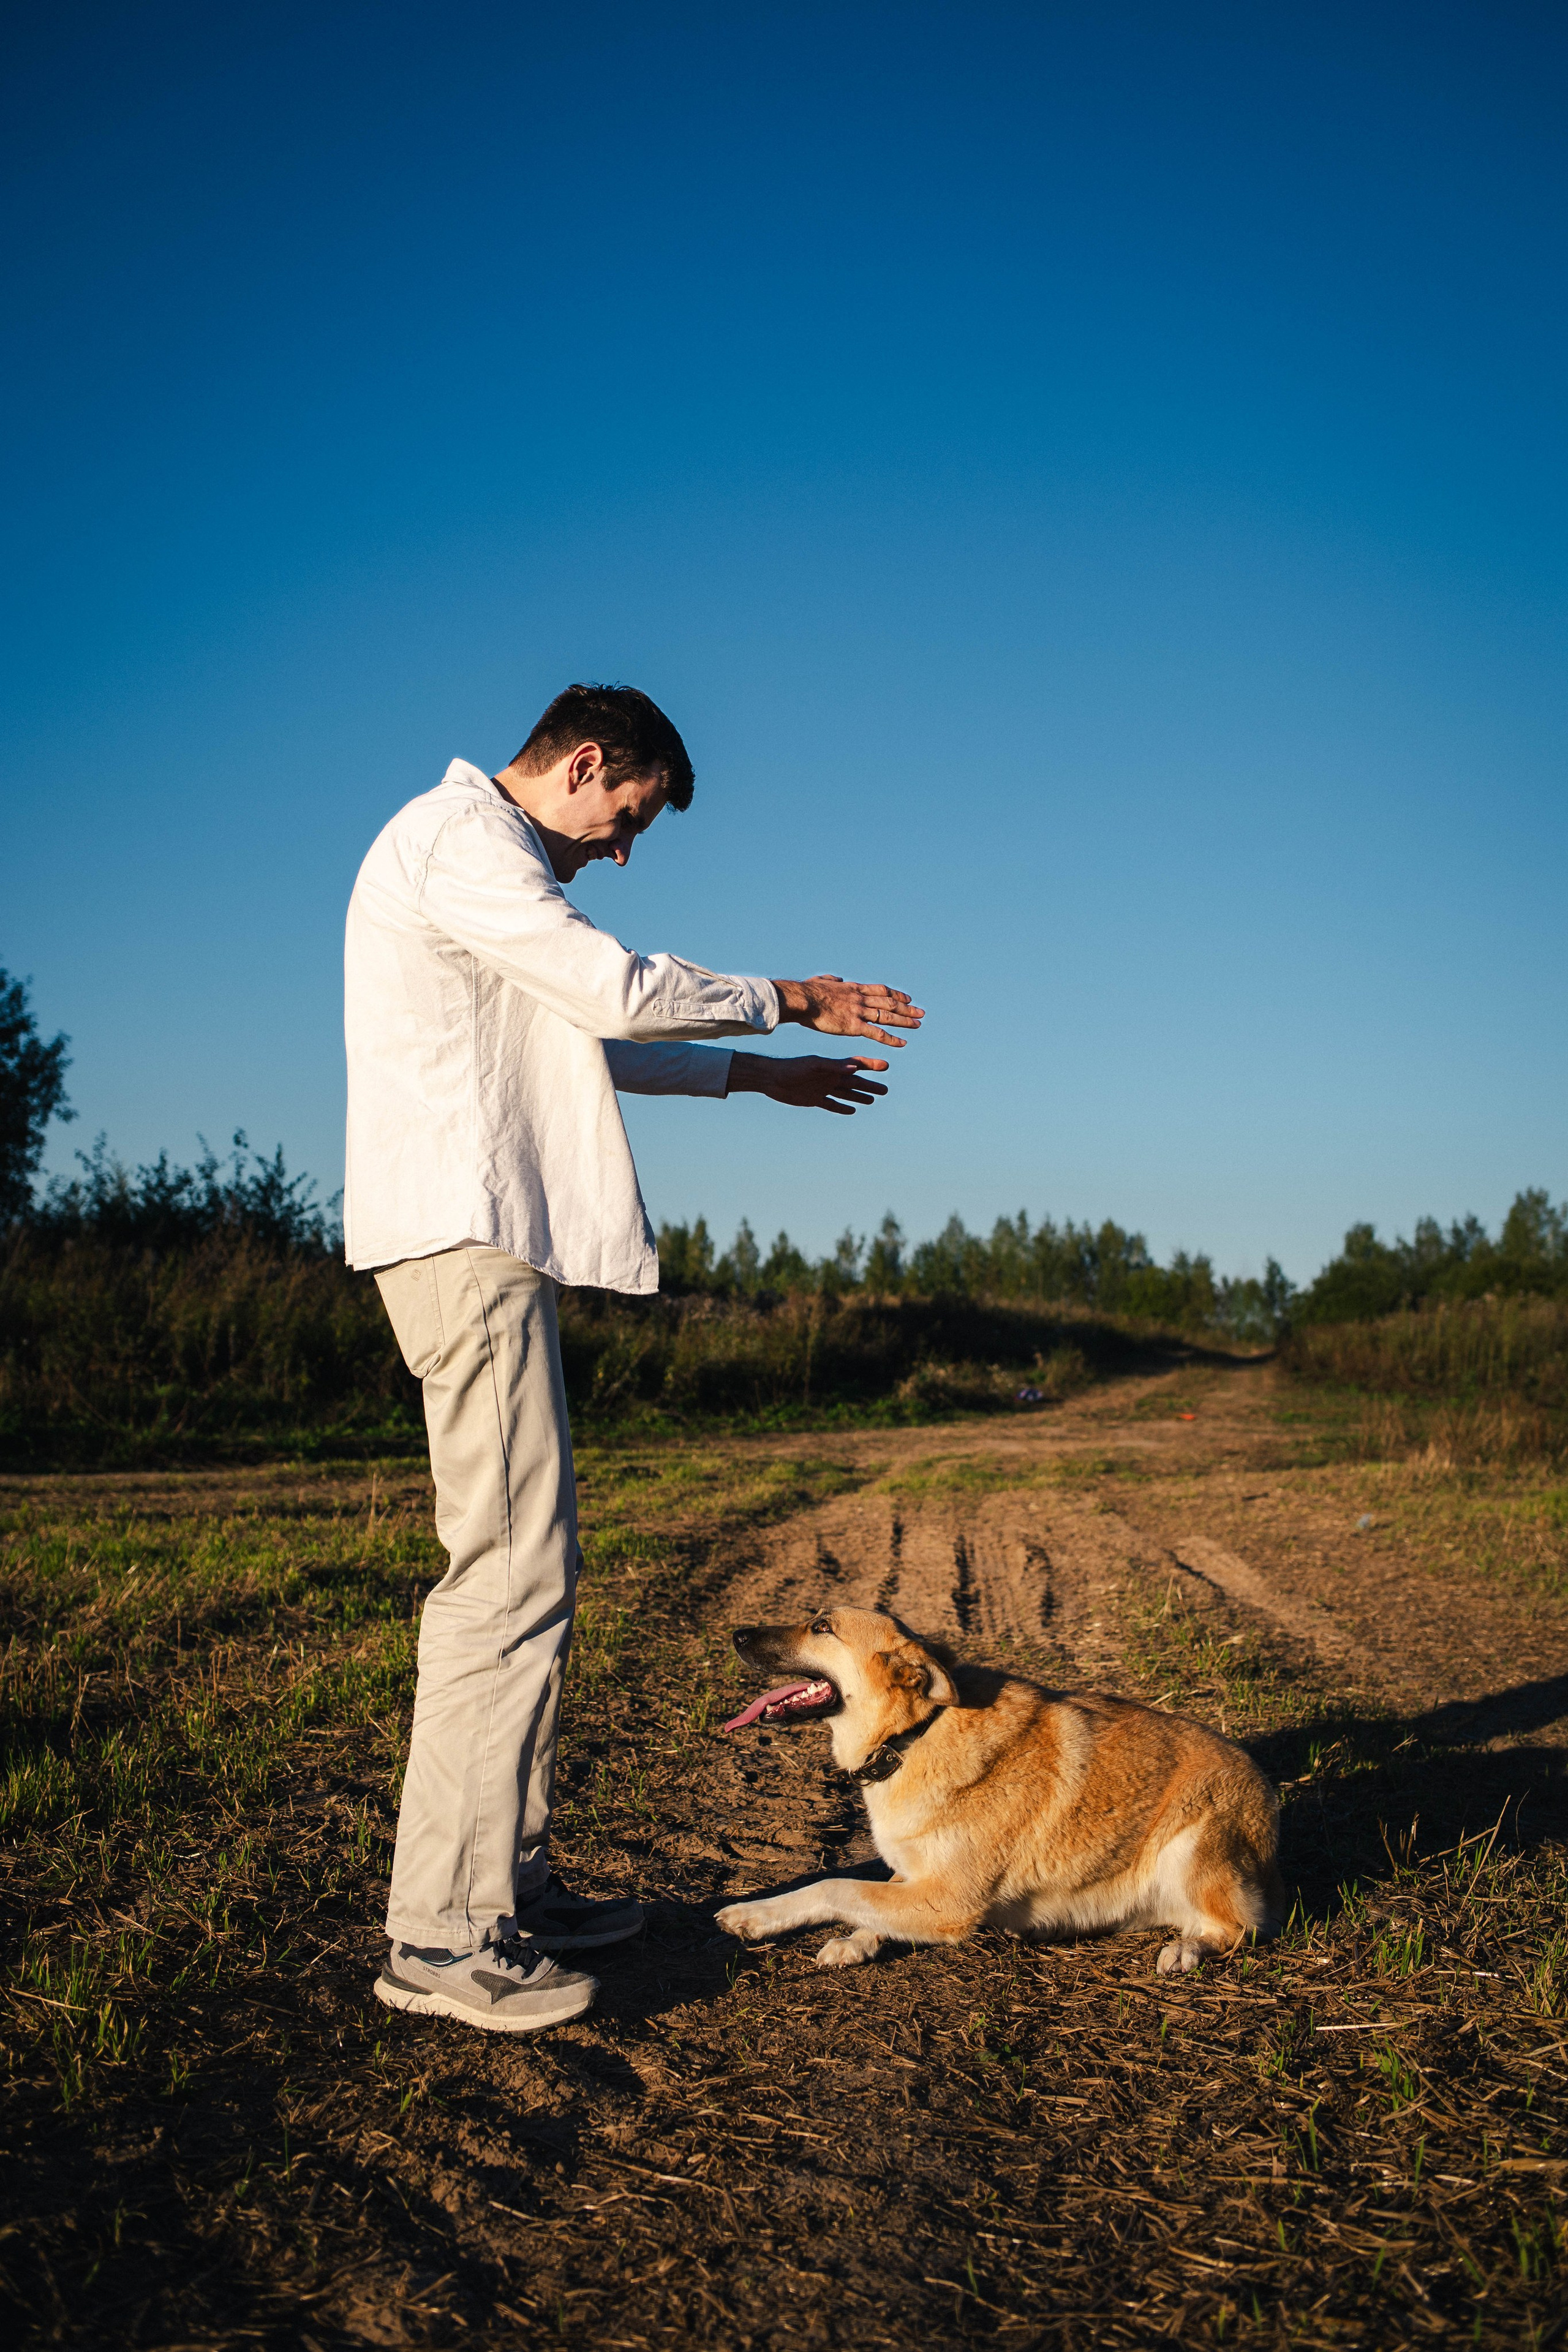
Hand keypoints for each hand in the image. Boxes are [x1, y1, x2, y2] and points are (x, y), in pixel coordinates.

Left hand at [727, 1053, 889, 1114]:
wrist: (772, 1078)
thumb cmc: (792, 1068)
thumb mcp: (814, 1066)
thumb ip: (833, 1066)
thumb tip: (854, 1067)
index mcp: (833, 1067)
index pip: (857, 1065)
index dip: (871, 1065)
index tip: (886, 1065)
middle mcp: (830, 1078)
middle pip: (855, 1082)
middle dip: (870, 1085)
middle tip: (886, 1090)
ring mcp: (823, 1089)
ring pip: (846, 1094)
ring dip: (860, 1096)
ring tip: (872, 1100)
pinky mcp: (814, 1099)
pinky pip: (832, 1105)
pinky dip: (842, 1108)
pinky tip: (851, 1110)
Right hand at [772, 974, 923, 1048]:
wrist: (802, 1000)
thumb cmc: (806, 991)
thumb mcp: (821, 981)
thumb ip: (832, 980)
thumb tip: (838, 979)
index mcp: (854, 989)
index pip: (881, 991)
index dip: (896, 995)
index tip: (908, 998)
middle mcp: (861, 999)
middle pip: (890, 1003)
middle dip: (907, 1008)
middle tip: (921, 1013)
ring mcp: (859, 1012)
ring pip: (888, 1016)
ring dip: (905, 1021)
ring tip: (918, 1025)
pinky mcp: (854, 1026)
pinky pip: (877, 1033)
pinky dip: (891, 1038)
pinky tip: (902, 1043)